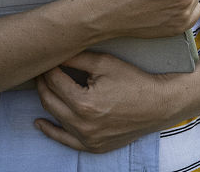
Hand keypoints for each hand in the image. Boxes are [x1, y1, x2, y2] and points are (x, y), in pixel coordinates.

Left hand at [34, 52, 181, 152]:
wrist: (159, 105)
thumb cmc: (134, 81)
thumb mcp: (105, 63)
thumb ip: (77, 58)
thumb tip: (55, 52)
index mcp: (84, 103)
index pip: (54, 82)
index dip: (48, 68)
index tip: (46, 58)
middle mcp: (82, 125)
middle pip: (50, 100)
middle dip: (43, 82)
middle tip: (42, 69)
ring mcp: (87, 139)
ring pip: (55, 118)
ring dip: (46, 100)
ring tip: (43, 86)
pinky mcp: (93, 146)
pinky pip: (65, 141)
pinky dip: (51, 131)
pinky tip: (40, 122)